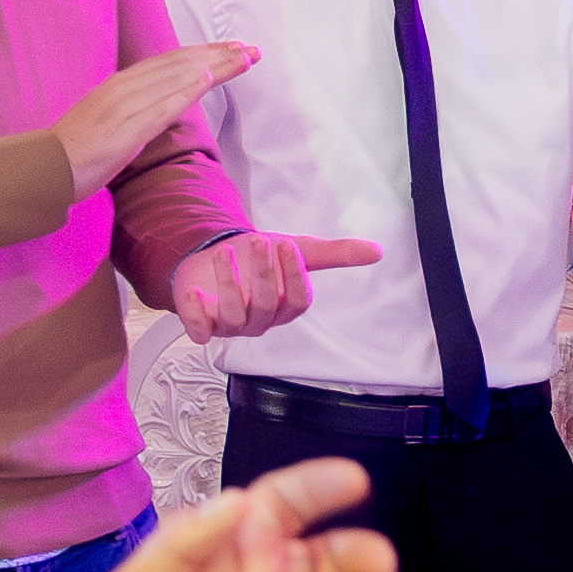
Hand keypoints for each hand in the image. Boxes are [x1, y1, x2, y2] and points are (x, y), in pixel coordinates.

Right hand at [60, 40, 246, 183]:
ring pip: (175, 79)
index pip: (170, 62)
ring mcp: (124, 107)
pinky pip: (159, 108)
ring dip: (213, 66)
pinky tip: (206, 80)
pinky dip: (183, 91)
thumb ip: (138, 112)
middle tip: (251, 48)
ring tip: (243, 58)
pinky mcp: (124, 130)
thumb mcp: (112, 122)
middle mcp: (124, 88)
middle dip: (218, 54)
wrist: (44, 169)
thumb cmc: (78, 152)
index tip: (232, 47)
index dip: (203, 53)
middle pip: (179, 64)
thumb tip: (163, 110)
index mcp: (121, 85)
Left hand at [170, 229, 382, 339]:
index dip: (294, 276)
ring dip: (229, 283)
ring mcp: (230, 324)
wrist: (214, 256)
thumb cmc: (257, 258)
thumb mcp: (296, 249)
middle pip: (266, 305)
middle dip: (264, 274)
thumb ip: (334, 254)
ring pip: (233, 314)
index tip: (287, 246)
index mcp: (285, 307)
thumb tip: (377, 251)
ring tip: (226, 251)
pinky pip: (200, 330)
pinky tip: (195, 289)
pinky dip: (196, 313)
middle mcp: (260, 320)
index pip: (297, 301)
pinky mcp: (202, 324)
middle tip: (261, 241)